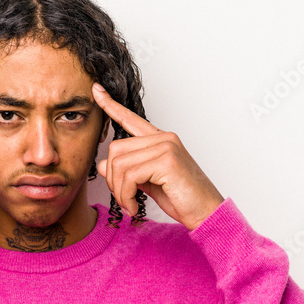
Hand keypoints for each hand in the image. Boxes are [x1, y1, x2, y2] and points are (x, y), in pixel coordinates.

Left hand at [92, 82, 223, 230]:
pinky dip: (126, 196)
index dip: (111, 106)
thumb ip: (127, 171)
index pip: (131, 119)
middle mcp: (164, 138)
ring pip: (119, 164)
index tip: (96, 91)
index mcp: (160, 140)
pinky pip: (129, 176)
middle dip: (112, 179)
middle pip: (115, 149)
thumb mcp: (147, 183)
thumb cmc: (181, 199)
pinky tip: (134, 207)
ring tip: (130, 205)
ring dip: (119, 191)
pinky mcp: (166, 161)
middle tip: (123, 199)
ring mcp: (166, 147)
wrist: (206, 213)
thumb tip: (103, 164)